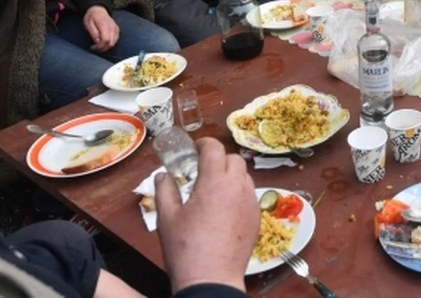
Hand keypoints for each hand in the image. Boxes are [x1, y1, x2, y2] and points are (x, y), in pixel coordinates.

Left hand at [83, 5, 118, 51]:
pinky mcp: (117, 30)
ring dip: (106, 47)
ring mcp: (116, 29)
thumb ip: (93, 33)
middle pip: (111, 43)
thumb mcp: (88, 24)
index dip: (99, 46)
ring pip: (114, 43)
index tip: (92, 47)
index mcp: (105, 25)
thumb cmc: (92, 17)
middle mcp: (112, 27)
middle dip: (102, 48)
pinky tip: (103, 43)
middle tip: (94, 48)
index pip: (106, 40)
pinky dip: (109, 44)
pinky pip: (115, 40)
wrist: (98, 10)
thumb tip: (97, 42)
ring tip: (98, 46)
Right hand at [155, 137, 258, 293]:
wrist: (212, 278)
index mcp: (215, 182)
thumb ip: (165, 190)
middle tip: (202, 170)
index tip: (195, 148)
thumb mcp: (167, 218)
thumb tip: (163, 175)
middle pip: (234, 158)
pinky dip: (238, 193)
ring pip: (244, 176)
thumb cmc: (187, 248)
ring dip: (230, 176)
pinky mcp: (257, 217)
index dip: (204, 143)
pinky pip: (250, 195)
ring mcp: (251, 202)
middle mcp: (237, 187)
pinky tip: (224, 209)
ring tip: (213, 191)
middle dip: (218, 159)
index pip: (214, 148)